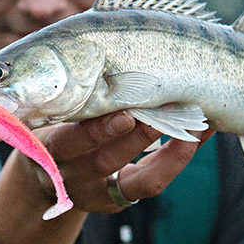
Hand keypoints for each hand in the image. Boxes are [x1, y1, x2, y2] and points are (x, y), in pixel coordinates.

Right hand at [0, 111, 211, 243]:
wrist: (45, 171)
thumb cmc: (52, 123)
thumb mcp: (48, 111)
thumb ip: (67, 92)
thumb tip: (105, 43)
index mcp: (47, 149)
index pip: (68, 143)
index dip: (97, 132)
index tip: (126, 115)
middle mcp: (69, 176)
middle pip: (104, 162)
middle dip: (138, 138)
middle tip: (167, 112)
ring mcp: (94, 193)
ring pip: (135, 181)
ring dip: (169, 151)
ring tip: (195, 123)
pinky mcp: (116, 200)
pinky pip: (151, 183)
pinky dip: (177, 159)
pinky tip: (198, 135)